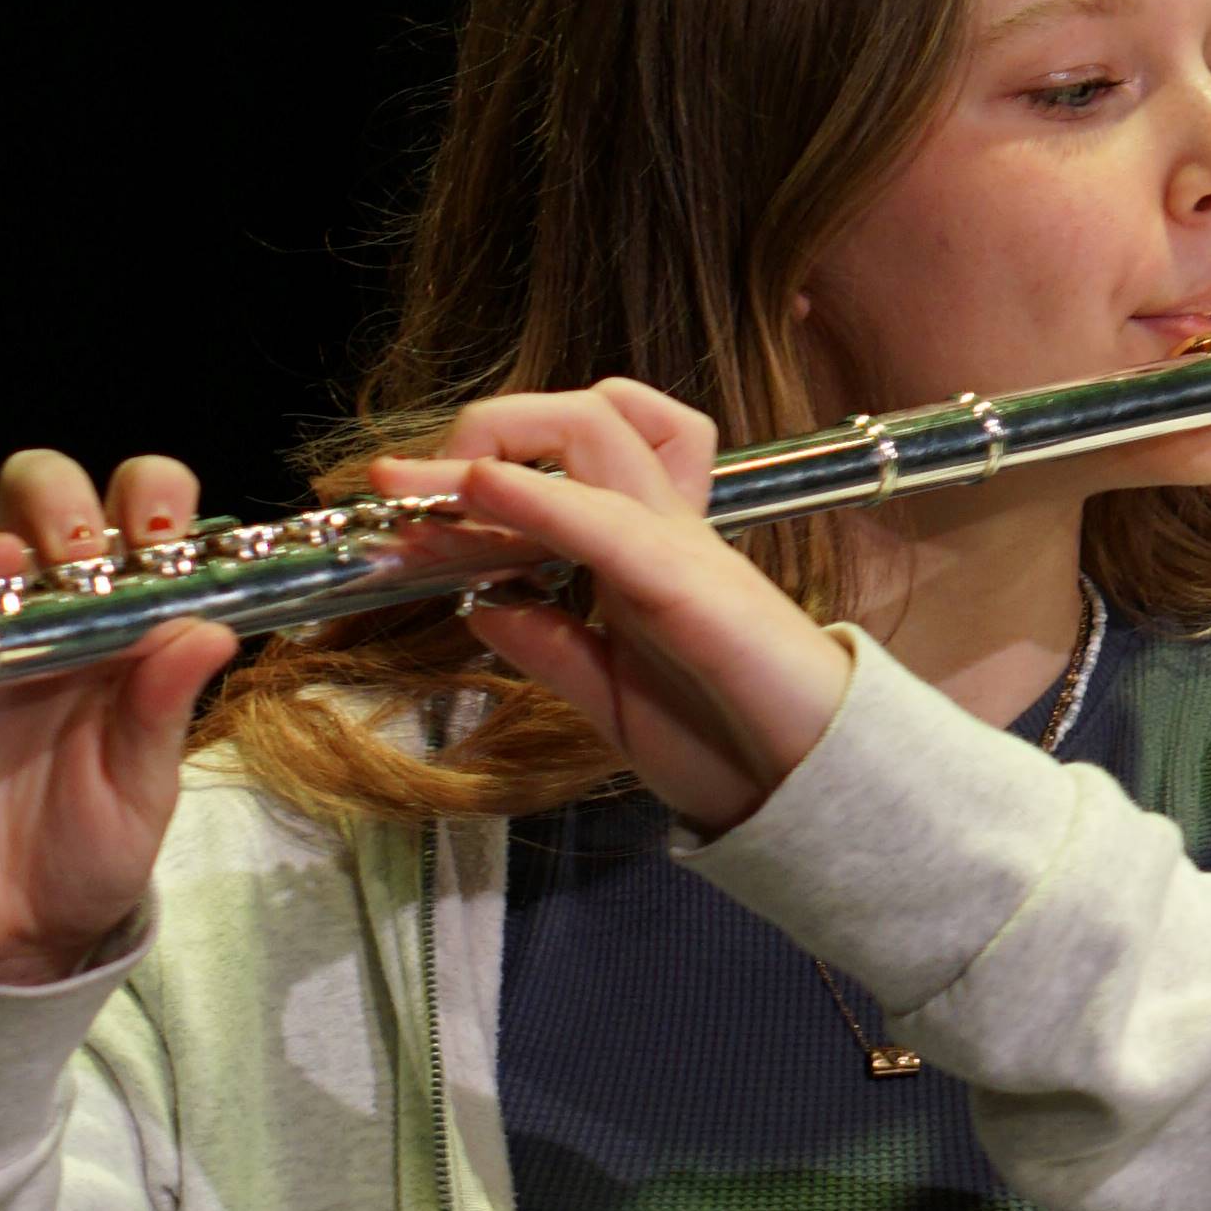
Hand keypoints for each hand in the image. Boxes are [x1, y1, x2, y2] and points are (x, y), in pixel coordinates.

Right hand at [0, 451, 237, 980]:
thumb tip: (211, 631)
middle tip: (69, 553)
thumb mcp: (141, 787)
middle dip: (54, 501)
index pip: (139, 516)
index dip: (149, 499)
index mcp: (117, 621)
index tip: (158, 533)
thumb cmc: (89, 849)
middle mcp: (37, 610)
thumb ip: (163, 710)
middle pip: (36, 499)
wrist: (8, 932)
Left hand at [368, 385, 850, 832]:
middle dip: (485, 427)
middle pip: (583, 419)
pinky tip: (482, 487)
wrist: (815, 790)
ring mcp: (682, 547)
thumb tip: (483, 604)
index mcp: (645, 554)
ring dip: (500, 438)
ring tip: (425, 481)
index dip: (476, 468)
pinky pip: (607, 520)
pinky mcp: (690, 584)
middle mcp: (664, 530)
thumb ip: (553, 645)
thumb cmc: (731, 744)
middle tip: (404, 483)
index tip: (395, 506)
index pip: (566, 466)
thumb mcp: (611, 697)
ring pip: (599, 433)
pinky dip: (538, 497)